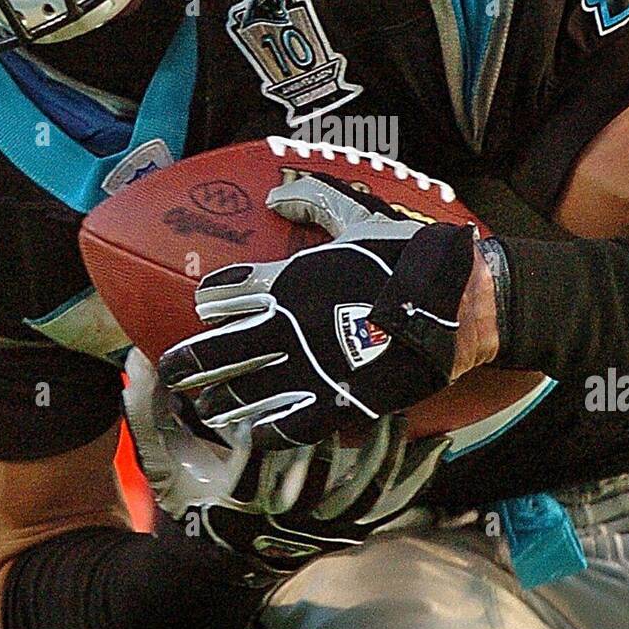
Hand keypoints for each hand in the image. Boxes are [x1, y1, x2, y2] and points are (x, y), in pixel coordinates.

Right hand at [123, 347, 448, 579]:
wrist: (213, 570)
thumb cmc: (189, 500)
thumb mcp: (161, 458)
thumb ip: (149, 409)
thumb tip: (137, 355)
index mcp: (237, 499)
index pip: (264, 460)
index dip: (280, 424)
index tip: (292, 384)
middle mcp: (284, 521)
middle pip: (322, 474)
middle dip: (341, 429)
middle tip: (359, 381)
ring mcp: (321, 531)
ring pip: (365, 491)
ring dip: (386, 448)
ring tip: (402, 403)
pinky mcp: (348, 533)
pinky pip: (390, 506)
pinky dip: (414, 475)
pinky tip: (434, 441)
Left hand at [157, 172, 482, 448]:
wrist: (455, 304)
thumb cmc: (406, 258)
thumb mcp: (357, 217)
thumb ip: (313, 202)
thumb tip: (276, 195)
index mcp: (287, 281)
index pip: (225, 292)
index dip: (212, 301)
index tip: (206, 307)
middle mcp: (286, 326)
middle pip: (219, 348)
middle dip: (190, 362)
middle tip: (173, 370)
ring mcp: (307, 369)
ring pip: (243, 391)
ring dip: (217, 400)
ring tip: (203, 407)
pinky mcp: (333, 404)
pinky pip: (285, 426)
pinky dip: (261, 431)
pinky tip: (249, 433)